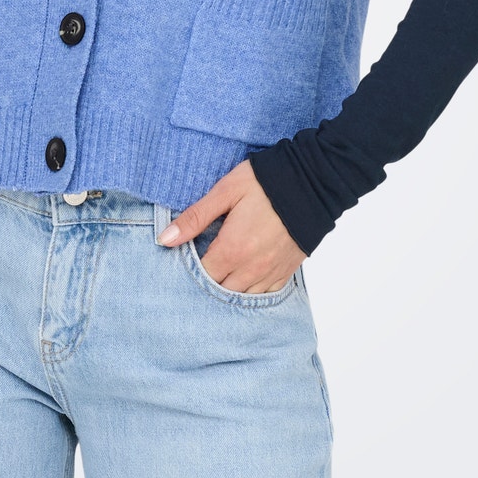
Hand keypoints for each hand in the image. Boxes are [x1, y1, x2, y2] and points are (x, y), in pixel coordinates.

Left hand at [156, 159, 306, 292]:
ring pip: (241, 297)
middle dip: (207, 281)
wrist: (313, 181)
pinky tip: (243, 277)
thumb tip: (165, 240)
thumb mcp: (225, 192)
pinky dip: (251, 290)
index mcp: (232, 249)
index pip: (201, 275)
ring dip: (228, 288)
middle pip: (219, 291)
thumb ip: (195, 218)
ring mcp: (271, 272)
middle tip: (201, 263)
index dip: (189, 270)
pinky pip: (264, 295)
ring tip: (221, 271)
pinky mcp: (287, 271)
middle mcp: (252, 268)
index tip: (184, 258)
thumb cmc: (265, 182)